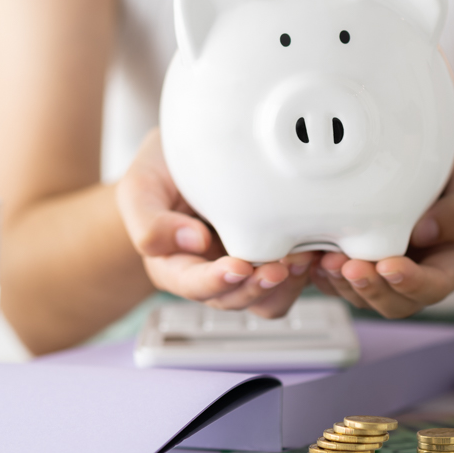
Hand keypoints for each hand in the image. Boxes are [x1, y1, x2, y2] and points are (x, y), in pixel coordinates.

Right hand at [115, 129, 315, 316]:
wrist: (187, 152)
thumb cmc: (160, 170)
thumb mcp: (139, 186)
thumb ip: (150, 221)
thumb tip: (193, 242)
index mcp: (173, 265)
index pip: (192, 285)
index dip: (215, 281)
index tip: (237, 266)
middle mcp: (209, 274)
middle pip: (234, 300)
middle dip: (257, 287)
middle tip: (279, 267)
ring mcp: (243, 268)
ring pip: (266, 301)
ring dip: (285, 286)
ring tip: (302, 259)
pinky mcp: (271, 257)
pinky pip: (291, 282)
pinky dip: (304, 273)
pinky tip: (314, 250)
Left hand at [311, 140, 453, 317]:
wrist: (439, 167)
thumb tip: (425, 231)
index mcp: (453, 263)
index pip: (436, 286)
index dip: (412, 283)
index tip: (390, 265)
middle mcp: (420, 276)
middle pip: (397, 303)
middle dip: (371, 289)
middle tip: (350, 266)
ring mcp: (388, 274)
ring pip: (365, 298)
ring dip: (343, 285)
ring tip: (326, 260)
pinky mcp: (362, 264)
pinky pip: (341, 283)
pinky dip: (324, 276)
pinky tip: (311, 257)